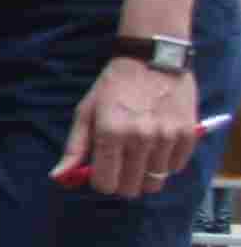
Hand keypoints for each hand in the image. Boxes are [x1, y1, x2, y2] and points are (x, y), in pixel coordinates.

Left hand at [56, 59, 202, 197]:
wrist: (153, 58)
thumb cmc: (113, 86)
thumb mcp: (86, 112)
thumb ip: (74, 148)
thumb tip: (58, 177)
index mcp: (110, 133)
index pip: (105, 184)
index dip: (101, 182)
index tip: (102, 172)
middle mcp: (140, 138)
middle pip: (131, 188)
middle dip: (122, 182)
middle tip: (121, 166)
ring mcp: (166, 137)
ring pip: (155, 182)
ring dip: (145, 174)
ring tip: (140, 154)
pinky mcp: (188, 134)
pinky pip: (176, 167)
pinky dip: (166, 163)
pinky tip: (158, 147)